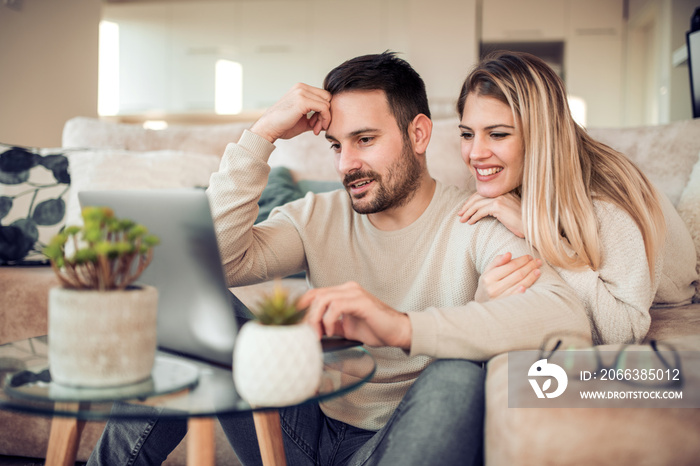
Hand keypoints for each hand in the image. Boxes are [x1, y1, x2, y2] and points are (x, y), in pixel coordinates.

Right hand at [249, 83, 331, 142]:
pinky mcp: (303, 100)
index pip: (323, 96)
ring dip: (324, 119)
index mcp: (301, 89)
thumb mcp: (303, 119)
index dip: (324, 111)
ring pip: (327, 103)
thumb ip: (316, 117)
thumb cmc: (283, 125)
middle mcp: (301, 87)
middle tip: (317, 128)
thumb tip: (330, 120)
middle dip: (326, 114)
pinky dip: (324, 119)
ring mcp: (302, 92)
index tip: (317, 125)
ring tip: (315, 130)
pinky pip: (324, 108)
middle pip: (327, 98)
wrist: (268, 128)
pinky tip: (315, 129)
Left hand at [297, 281, 411, 348]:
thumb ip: (330, 325)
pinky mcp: (361, 301)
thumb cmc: (375, 330)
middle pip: (315, 295)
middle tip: (307, 334)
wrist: (398, 332)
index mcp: (343, 292)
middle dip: (306, 316)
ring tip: (318, 335)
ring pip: (323, 299)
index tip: (296, 326)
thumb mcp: (346, 328)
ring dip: (315, 319)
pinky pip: (336, 306)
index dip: (301, 308)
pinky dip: (328, 319)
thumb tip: (311, 331)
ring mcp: (355, 293)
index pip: (314, 294)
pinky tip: (331, 331)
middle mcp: (348, 288)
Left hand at [458, 192, 524, 237]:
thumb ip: (498, 205)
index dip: (472, 200)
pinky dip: (473, 217)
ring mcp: (499, 198)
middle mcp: (501, 192)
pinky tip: (470, 222)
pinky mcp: (498, 206)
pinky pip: (480, 211)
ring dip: (468, 212)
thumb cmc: (521, 221)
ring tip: (462, 219)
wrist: (531, 225)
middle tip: (460, 214)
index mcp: (503, 191)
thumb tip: (484, 209)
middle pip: (478, 197)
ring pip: (477, 204)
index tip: (465, 208)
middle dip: (467, 205)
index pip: (483, 193)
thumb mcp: (509, 210)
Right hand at [474, 252, 541, 302]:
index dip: (522, 260)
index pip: (510, 265)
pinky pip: (518, 296)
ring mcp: (500, 298)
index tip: (529, 256)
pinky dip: (523, 291)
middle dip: (530, 266)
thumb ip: (498, 261)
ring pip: (520, 284)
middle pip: (517, 274)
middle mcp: (493, 288)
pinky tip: (528, 285)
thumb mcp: (488, 271)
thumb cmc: (488, 283)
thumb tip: (509, 254)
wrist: (482, 302)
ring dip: (532, 276)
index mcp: (489, 277)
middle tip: (537, 261)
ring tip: (538, 270)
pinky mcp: (506, 305)